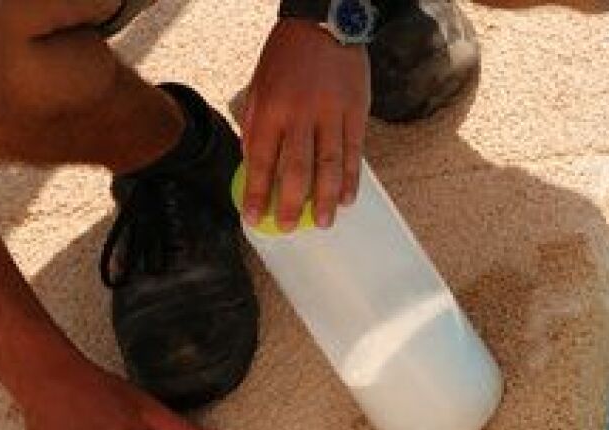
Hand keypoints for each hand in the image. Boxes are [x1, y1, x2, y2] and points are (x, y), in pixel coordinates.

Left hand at [237, 19, 369, 229]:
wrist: (323, 23)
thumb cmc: (286, 57)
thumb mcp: (259, 87)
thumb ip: (256, 126)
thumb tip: (253, 167)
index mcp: (270, 108)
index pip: (260, 160)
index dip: (256, 192)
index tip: (253, 218)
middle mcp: (299, 114)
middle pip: (295, 169)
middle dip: (290, 204)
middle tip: (289, 227)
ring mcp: (330, 114)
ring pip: (328, 166)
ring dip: (326, 199)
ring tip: (324, 223)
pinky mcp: (356, 112)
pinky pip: (353, 153)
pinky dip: (351, 179)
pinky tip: (348, 199)